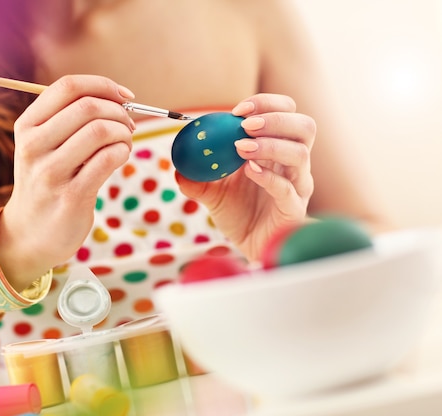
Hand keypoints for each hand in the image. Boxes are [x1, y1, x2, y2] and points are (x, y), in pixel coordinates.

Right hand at [0, 74, 135, 282]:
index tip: (124, 96)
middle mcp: (33, 146)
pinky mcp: (71, 196)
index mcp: (27, 126)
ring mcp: (50, 172)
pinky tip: (120, 158)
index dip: (103, 85)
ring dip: (123, 133)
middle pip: (88, 107)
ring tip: (124, 143)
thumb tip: (118, 98)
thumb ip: (69, 119)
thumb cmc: (47, 182)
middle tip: (128, 125)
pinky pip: (108, 160)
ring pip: (100, 131)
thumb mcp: (43, 146)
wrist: (30, 234)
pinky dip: (123, 153)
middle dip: (119, 112)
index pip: (67, 87)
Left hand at [175, 93, 315, 260]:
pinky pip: (288, 188)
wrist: (249, 246)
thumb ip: (196, 176)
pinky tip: (250, 171)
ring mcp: (297, 185)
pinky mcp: (293, 208)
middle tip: (245, 124)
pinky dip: (268, 176)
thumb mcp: (212, 191)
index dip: (267, 104)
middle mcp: (293, 164)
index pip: (287, 113)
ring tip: (241, 147)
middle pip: (304, 127)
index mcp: (278, 150)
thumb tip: (176, 163)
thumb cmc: (238, 214)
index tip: (238, 109)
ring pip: (299, 154)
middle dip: (276, 119)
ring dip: (270, 145)